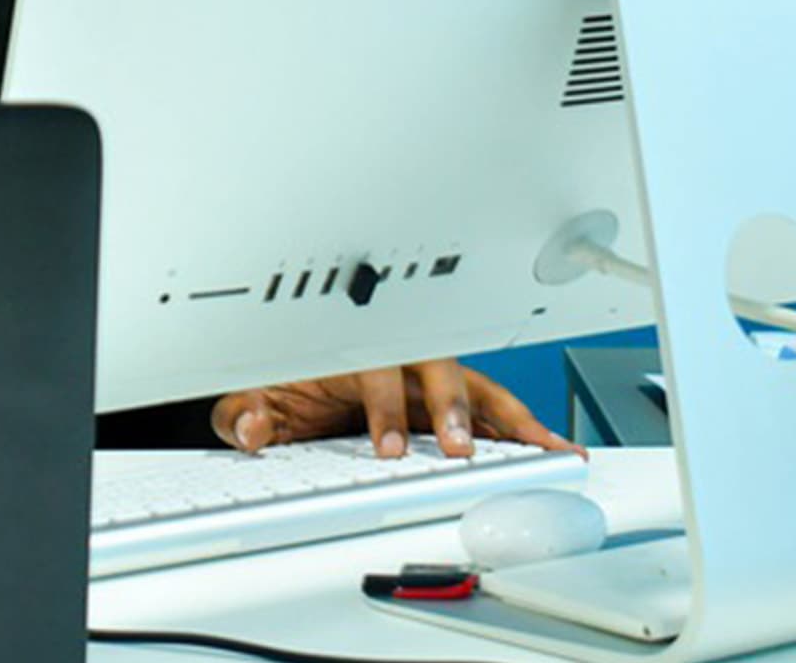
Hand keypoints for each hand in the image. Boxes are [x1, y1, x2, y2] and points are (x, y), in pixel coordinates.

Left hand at [211, 359, 582, 459]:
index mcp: (350, 347)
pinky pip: (490, 406)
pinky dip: (522, 426)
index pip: (375, 367)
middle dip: (452, 404)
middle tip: (459, 447)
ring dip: (508, 416)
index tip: (386, 445)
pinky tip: (551, 447)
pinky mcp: (445, 398)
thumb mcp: (251, 391)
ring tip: (544, 449)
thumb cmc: (280, 374)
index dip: (383, 406)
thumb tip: (251, 430)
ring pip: (474, 384)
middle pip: (436, 366)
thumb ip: (244, 413)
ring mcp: (424, 375)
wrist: (290, 361)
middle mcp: (394, 355)